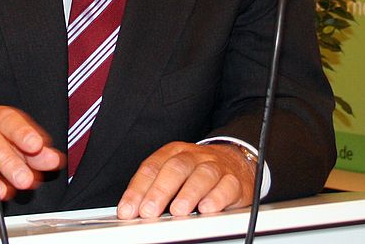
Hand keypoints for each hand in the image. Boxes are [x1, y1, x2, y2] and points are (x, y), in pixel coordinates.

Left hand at [115, 142, 255, 219]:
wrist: (236, 163)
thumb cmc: (197, 173)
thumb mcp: (174, 174)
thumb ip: (154, 189)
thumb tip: (133, 211)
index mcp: (174, 152)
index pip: (152, 167)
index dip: (138, 189)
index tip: (128, 210)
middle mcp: (195, 156)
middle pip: (176, 168)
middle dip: (160, 191)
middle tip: (149, 211)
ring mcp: (217, 166)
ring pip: (203, 175)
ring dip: (188, 194)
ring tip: (177, 211)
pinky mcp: (236, 181)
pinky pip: (227, 186)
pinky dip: (217, 198)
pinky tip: (206, 208)